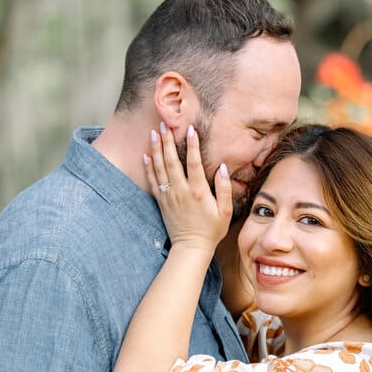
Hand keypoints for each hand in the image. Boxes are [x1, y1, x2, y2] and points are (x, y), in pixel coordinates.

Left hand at [144, 122, 231, 252]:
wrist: (191, 247)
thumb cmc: (211, 230)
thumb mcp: (225, 211)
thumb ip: (225, 188)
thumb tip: (223, 168)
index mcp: (198, 191)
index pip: (194, 163)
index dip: (192, 145)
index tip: (190, 129)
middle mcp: (181, 191)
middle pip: (172, 161)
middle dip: (168, 141)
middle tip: (164, 124)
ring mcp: (169, 196)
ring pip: (160, 168)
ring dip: (156, 149)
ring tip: (154, 133)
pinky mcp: (162, 202)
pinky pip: (153, 181)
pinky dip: (148, 167)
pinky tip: (146, 155)